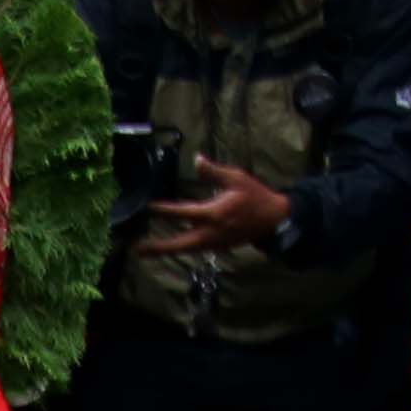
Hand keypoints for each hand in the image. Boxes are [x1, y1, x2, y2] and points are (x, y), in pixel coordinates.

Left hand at [137, 157, 293, 258]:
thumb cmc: (255, 196)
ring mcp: (213, 243)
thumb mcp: (236, 178)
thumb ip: (213, 172)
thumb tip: (196, 159)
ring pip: (184, 249)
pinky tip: (167, 245)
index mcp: (213, 214)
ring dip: (164, 250)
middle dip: (157, 247)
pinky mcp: (217, 247)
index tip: (149, 207)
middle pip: (178, 244)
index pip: (183, 212)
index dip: (165, 210)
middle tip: (136, 249)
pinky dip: (179, 247)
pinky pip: (193, 248)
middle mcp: (210, 233)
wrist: (274, 219)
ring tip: (144, 251)